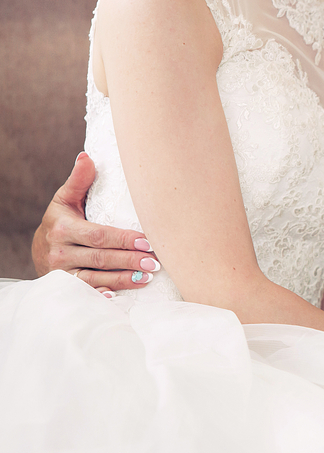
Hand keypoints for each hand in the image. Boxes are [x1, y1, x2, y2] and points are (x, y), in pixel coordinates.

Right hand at [32, 152, 159, 290]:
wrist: (40, 249)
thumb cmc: (62, 220)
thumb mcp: (65, 200)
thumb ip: (79, 181)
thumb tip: (87, 156)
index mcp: (63, 228)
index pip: (99, 235)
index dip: (123, 239)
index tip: (148, 242)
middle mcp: (60, 251)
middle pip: (100, 257)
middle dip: (129, 260)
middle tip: (155, 262)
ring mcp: (62, 272)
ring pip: (95, 277)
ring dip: (123, 279)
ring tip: (147, 277)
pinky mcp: (66, 286)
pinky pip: (86, 292)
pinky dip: (102, 295)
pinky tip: (118, 296)